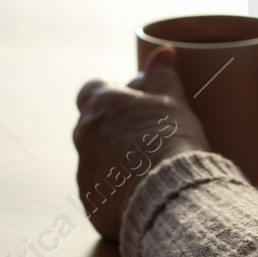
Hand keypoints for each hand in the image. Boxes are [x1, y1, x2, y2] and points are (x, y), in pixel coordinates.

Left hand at [73, 46, 209, 241]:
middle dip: (116, 127)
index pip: (92, 89)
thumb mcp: (173, 101)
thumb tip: (162, 52)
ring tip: (151, 167)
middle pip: (94, 125)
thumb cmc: (170, 140)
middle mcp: (83, 137)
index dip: (113, 92)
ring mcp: (84, 172)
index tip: (135, 100)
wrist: (167, 195)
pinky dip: (117, 190)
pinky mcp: (91, 204)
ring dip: (116, 159)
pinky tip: (143, 191)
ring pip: (96, 159)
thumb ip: (162, 76)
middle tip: (150, 133)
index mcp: (100, 106)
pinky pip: (101, 192)